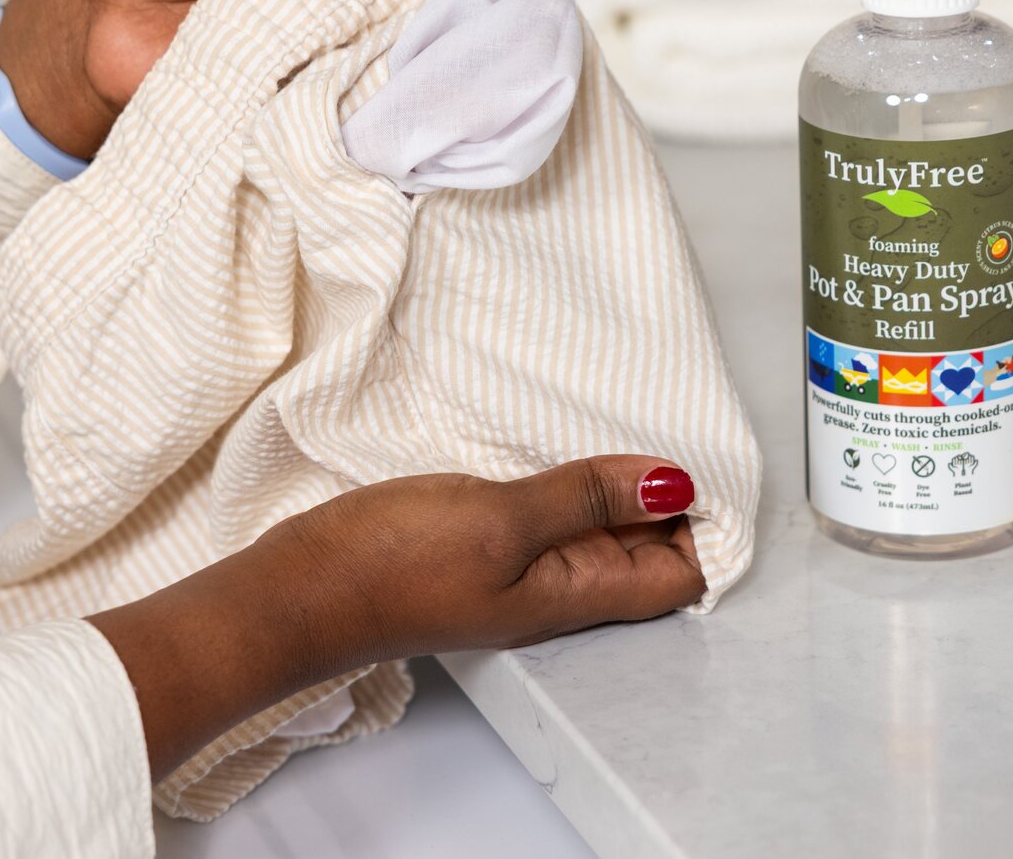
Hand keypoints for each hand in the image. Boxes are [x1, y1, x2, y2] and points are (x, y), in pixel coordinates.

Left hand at [0, 0, 391, 158]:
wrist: (100, 18)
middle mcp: (349, 9)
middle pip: (418, 26)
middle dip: (429, 32)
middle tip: (443, 42)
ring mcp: (326, 64)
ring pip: (386, 76)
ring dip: (390, 78)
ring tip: (409, 84)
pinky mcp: (297, 113)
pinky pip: (338, 119)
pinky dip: (347, 115)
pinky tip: (362, 113)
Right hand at [86, 457, 703, 779]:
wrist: (298, 588)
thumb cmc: (392, 565)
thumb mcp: (504, 520)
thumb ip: (588, 499)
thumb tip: (675, 485)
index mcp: (573, 594)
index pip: (679, 574)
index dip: (706, 523)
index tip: (713, 459)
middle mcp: (555, 586)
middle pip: (645, 549)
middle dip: (671, 496)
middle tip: (683, 422)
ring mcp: (516, 565)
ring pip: (596, 526)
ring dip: (619, 483)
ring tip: (632, 419)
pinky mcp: (479, 540)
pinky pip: (549, 512)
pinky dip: (569, 479)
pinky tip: (565, 441)